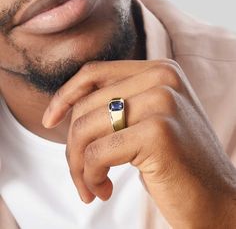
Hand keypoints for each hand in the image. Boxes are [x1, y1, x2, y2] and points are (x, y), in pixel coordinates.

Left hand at [43, 59, 235, 227]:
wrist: (216, 199)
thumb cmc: (175, 162)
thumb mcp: (146, 121)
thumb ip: (116, 104)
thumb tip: (68, 108)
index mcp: (159, 70)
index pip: (94, 73)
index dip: (65, 95)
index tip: (50, 120)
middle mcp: (162, 78)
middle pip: (85, 106)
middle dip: (73, 147)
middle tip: (82, 176)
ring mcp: (162, 102)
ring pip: (84, 129)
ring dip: (79, 165)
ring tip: (92, 185)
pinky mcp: (158, 133)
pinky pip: (98, 153)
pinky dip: (91, 176)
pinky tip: (103, 190)